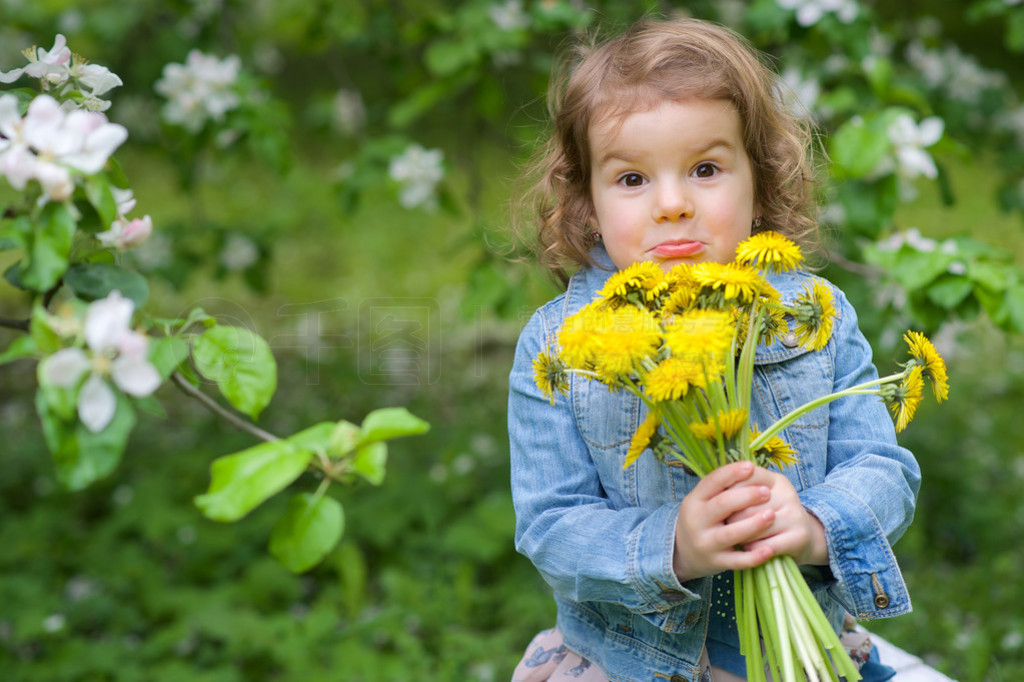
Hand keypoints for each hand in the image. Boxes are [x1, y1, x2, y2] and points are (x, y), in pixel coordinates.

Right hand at [673, 461, 776, 580]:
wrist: (684, 553)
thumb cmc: (702, 519)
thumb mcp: (702, 501)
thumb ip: (721, 488)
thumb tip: (750, 468)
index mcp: (694, 500)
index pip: (712, 482)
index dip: (732, 472)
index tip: (750, 466)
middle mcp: (697, 521)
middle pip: (722, 505)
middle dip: (746, 496)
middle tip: (766, 492)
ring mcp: (706, 543)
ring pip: (730, 534)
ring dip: (752, 524)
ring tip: (771, 515)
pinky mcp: (716, 562)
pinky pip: (737, 561)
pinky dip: (753, 557)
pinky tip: (769, 550)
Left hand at [727, 465, 828, 567]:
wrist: (800, 540)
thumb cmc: (768, 516)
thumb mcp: (758, 499)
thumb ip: (739, 490)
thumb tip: (716, 495)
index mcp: (776, 480)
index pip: (746, 477)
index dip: (728, 491)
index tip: (718, 501)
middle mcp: (788, 494)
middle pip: (747, 503)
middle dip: (730, 517)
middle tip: (725, 524)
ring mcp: (795, 515)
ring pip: (754, 525)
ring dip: (740, 535)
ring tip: (736, 537)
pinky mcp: (799, 537)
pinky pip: (764, 544)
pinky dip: (752, 549)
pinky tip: (749, 548)